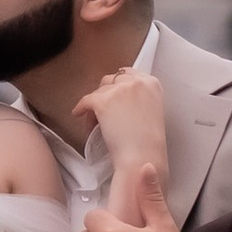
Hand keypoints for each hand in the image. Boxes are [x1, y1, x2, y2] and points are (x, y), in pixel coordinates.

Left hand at [72, 65, 171, 199]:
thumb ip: (139, 98)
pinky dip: (81, 109)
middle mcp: (136, 82)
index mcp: (151, 84)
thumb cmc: (148, 143)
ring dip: (95, 105)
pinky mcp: (103, 101)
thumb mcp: (151, 111)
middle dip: (105, 94)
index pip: (129, 73)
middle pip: (111, 80)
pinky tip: (80, 114)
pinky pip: (85, 101)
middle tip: (104, 110)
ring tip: (97, 122)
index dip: (117, 85)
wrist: (143, 157)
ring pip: (98, 91)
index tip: (112, 91)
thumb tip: (121, 98)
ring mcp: (119, 90)